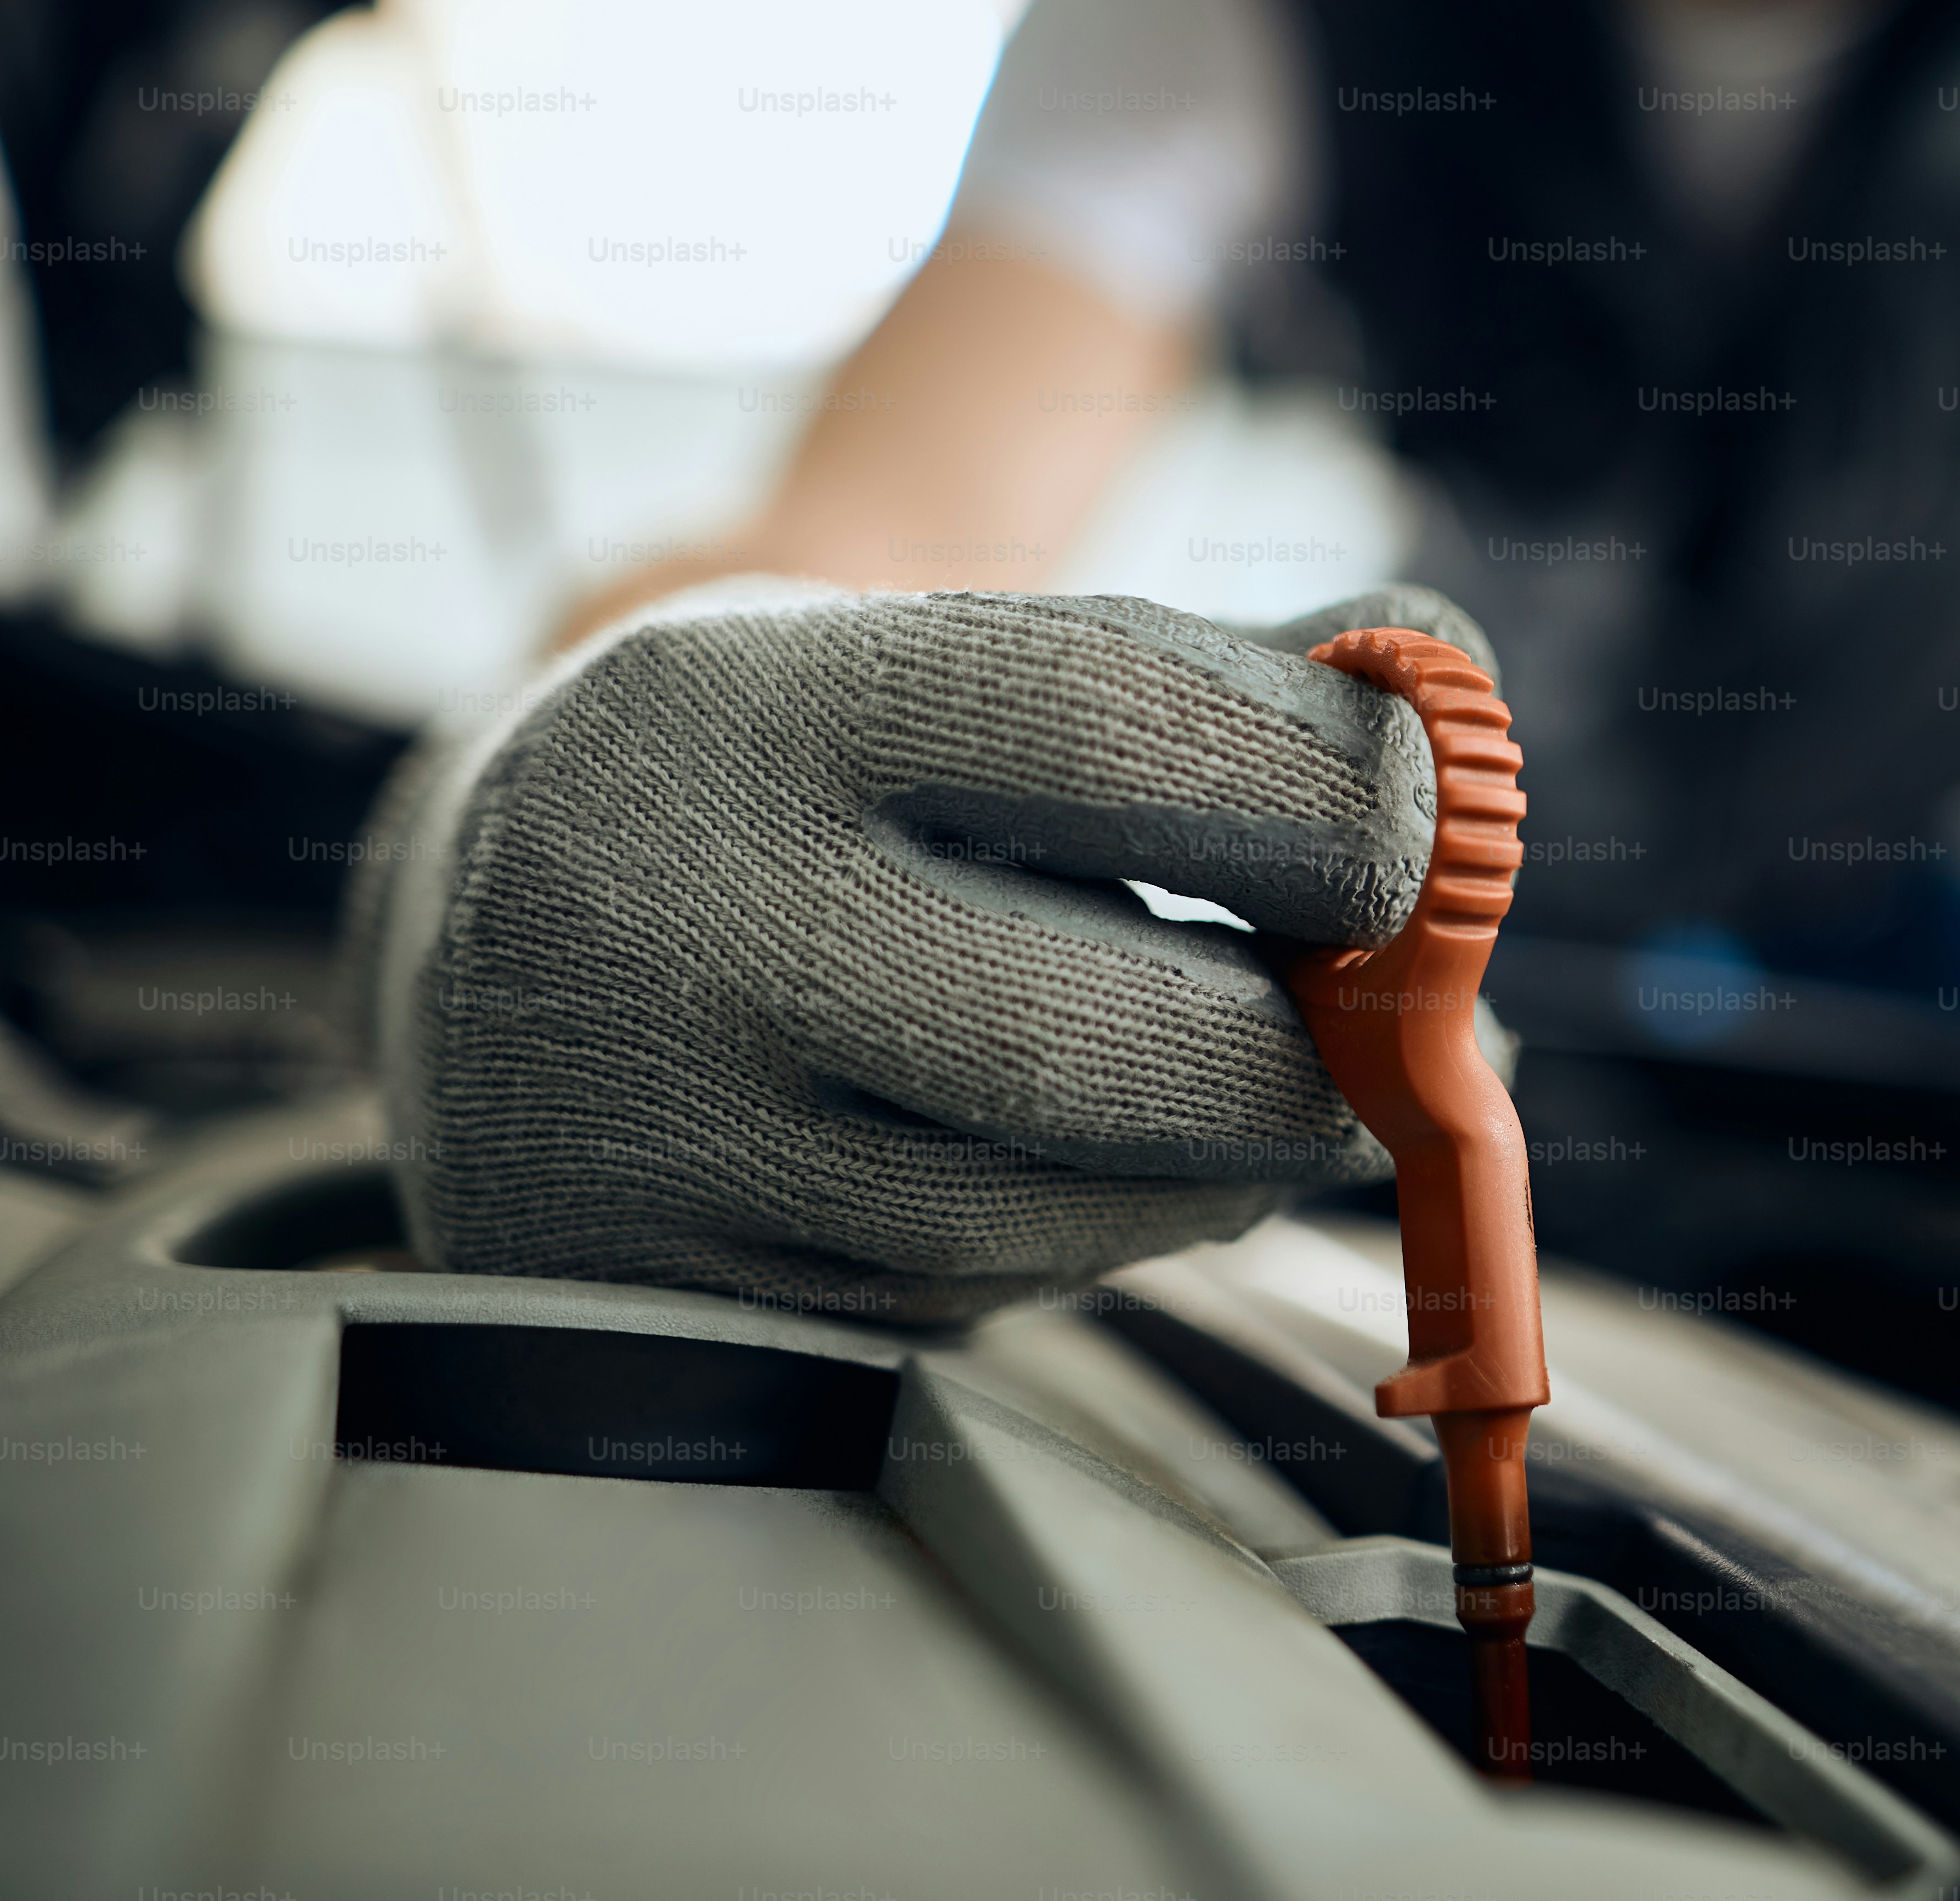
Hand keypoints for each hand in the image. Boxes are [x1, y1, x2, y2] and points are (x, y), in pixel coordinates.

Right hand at [342, 581, 1494, 1320]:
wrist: (506, 915)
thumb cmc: (797, 763)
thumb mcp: (954, 660)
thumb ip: (1218, 676)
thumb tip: (1454, 706)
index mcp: (738, 711)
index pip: (1096, 731)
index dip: (1323, 784)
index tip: (1435, 815)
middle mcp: (679, 936)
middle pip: (1102, 1040)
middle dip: (1318, 1042)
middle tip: (1418, 1003)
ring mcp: (681, 1152)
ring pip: (1075, 1207)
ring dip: (1248, 1151)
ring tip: (1288, 1060)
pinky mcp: (717, 1298)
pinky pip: (1010, 1286)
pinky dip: (1128, 1215)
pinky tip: (1123, 1134)